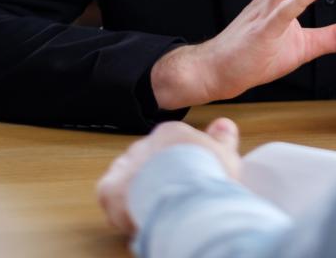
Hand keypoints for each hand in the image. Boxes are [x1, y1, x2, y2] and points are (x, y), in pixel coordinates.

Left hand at [97, 118, 240, 234]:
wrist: (186, 196)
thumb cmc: (208, 176)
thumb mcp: (225, 154)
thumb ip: (222, 138)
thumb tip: (223, 124)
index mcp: (171, 133)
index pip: (171, 144)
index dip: (181, 162)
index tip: (189, 176)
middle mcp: (145, 145)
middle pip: (149, 159)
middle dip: (158, 174)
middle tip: (174, 193)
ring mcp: (126, 166)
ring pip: (129, 175)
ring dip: (139, 188)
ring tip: (157, 205)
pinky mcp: (110, 190)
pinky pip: (112, 194)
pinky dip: (121, 204)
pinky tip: (137, 211)